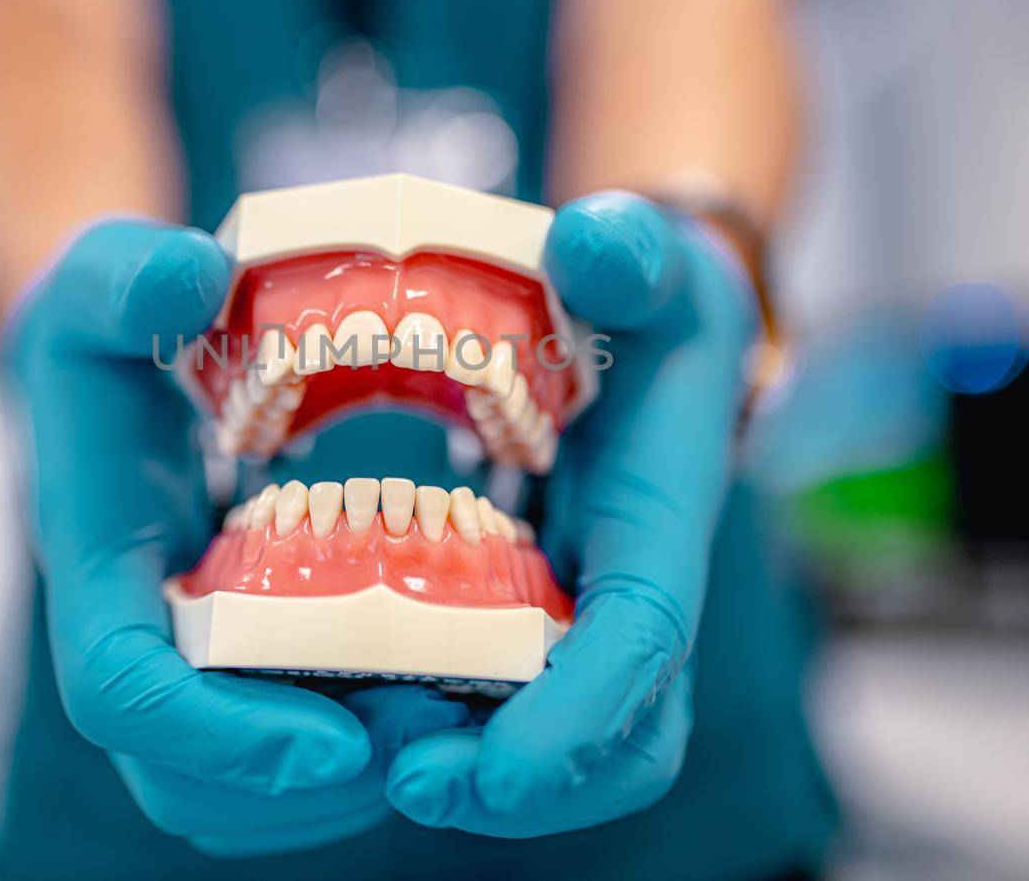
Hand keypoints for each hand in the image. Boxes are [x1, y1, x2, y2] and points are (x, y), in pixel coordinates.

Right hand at [4, 219, 465, 855]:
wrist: (114, 354)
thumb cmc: (109, 318)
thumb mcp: (104, 275)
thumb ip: (128, 275)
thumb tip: (192, 280)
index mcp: (97, 557)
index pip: (121, 691)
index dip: (217, 737)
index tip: (335, 739)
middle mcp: (132, 629)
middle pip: (181, 779)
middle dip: (299, 785)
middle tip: (427, 731)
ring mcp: (180, 654)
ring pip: (228, 791)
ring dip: (337, 789)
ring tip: (447, 717)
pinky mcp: (232, 654)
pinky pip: (273, 754)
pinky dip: (349, 753)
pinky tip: (434, 691)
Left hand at [384, 193, 755, 835]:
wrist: (653, 332)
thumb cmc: (645, 297)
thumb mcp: (640, 256)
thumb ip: (626, 247)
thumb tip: (592, 245)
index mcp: (661, 509)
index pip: (644, 636)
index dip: (584, 715)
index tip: (500, 770)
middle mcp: (638, 583)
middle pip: (621, 732)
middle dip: (527, 784)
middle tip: (408, 779)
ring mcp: (595, 612)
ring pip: (577, 744)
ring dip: (487, 780)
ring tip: (376, 763)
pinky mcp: (546, 615)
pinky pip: (520, 706)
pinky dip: (459, 731)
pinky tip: (367, 708)